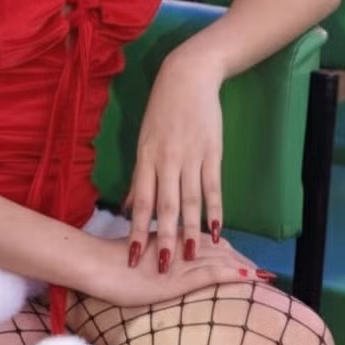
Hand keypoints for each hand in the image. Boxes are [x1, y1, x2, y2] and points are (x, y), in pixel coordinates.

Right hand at [88, 232, 265, 307]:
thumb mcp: (136, 252)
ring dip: (244, 267)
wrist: (97, 265)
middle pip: (219, 249)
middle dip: (242, 260)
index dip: (228, 250)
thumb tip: (159, 254)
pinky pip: (210, 273)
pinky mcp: (178, 278)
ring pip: (220, 259)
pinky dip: (231, 274)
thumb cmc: (111, 261)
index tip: (242, 258)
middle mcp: (180, 245)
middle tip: (261, 271)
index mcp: (172, 237)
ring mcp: (181, 262)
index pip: (207, 242)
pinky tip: (248, 278)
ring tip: (264, 276)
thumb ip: (152, 248)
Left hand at [125, 51, 223, 274]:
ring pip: (189, 200)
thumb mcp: (144, 141)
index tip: (133, 256)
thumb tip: (128, 209)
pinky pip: (213, 186)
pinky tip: (217, 230)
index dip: (137, 230)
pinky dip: (215, 209)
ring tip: (189, 256)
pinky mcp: (212, 152)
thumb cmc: (162, 111)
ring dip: (189, 230)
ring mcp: (191, 156)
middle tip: (160, 267)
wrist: (187, 77)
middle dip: (162, 238)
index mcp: (146, 158)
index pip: (140, 201)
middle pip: (164, 205)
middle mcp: (166, 160)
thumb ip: (139, 178)